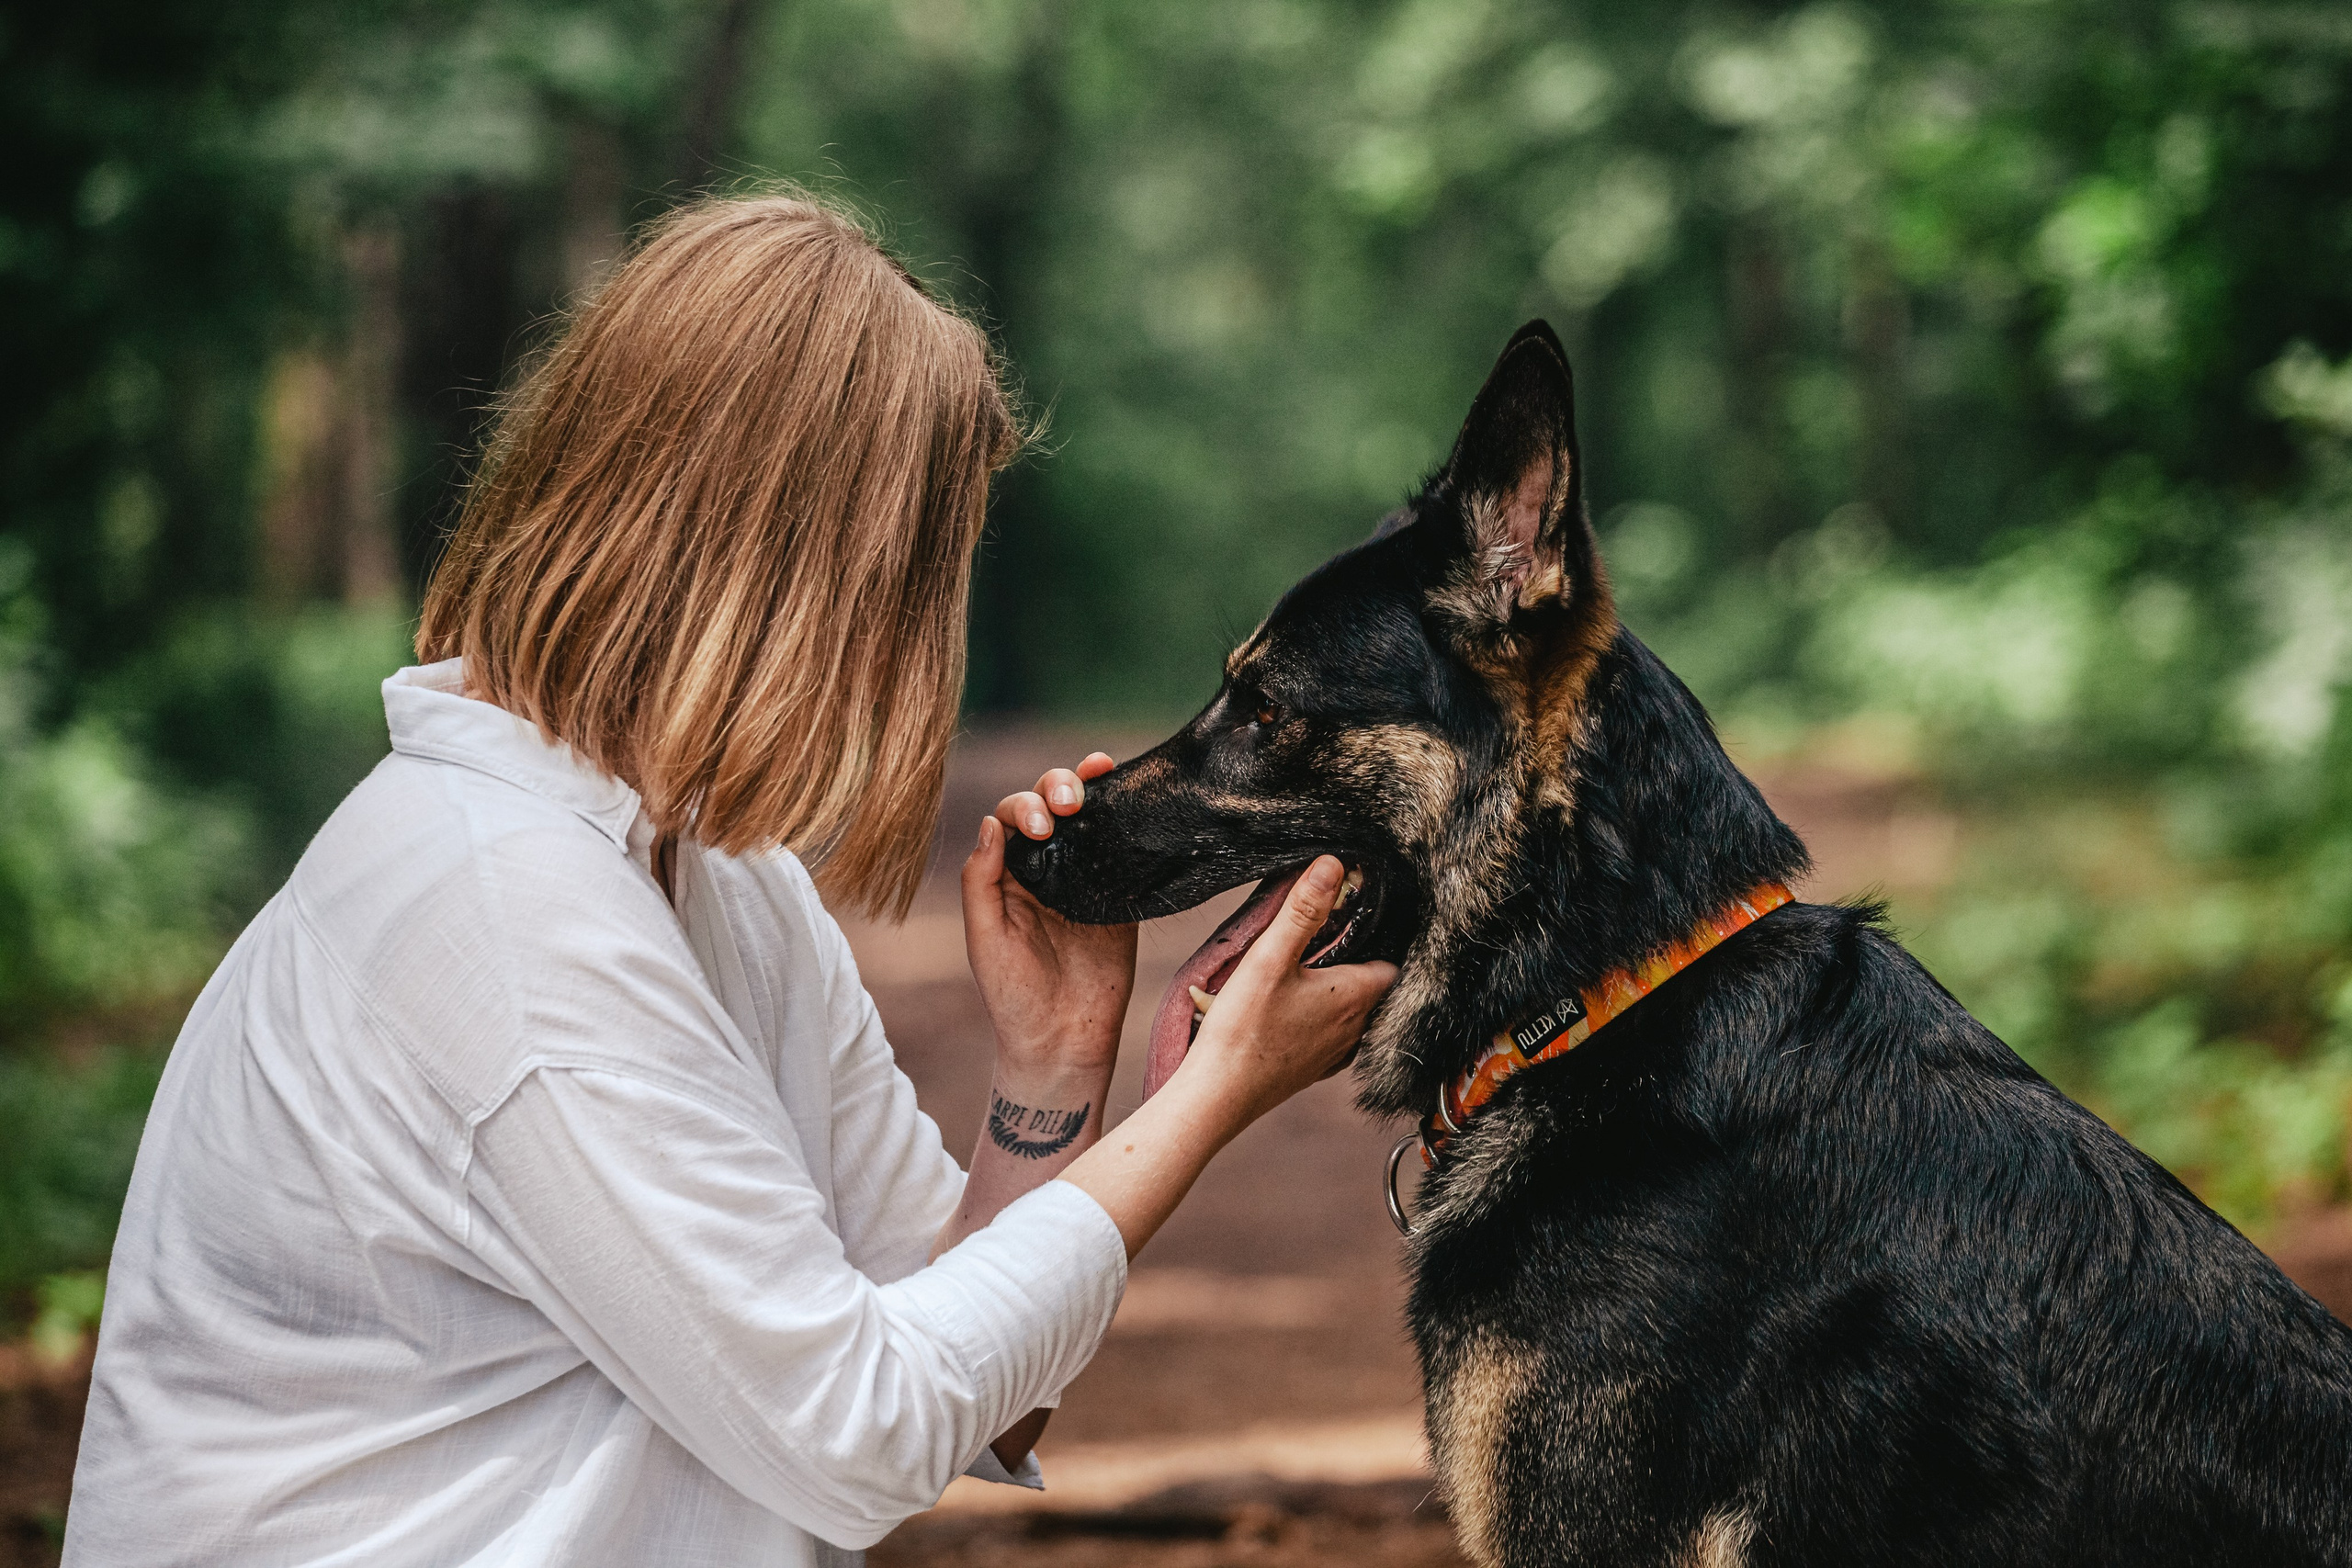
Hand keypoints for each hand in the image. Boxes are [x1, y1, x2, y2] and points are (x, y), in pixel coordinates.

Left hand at [962, 755, 1135, 1072]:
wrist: (1064, 1039)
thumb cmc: (1013, 994)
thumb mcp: (986, 937)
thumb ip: (982, 881)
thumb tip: (992, 822)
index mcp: (1006, 874)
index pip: (1012, 818)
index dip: (1026, 808)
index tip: (1044, 827)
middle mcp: (1044, 868)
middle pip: (1050, 806)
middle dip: (1058, 787)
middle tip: (1071, 802)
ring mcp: (1084, 878)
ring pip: (1088, 818)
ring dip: (1091, 787)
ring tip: (1099, 769)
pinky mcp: (1120, 895)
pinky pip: (1123, 849)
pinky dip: (1126, 819)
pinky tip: (1130, 795)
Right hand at [1174, 855, 1396, 1129]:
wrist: (1218, 1096)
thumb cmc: (1243, 1030)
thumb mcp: (1269, 958)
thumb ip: (1302, 910)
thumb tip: (1332, 865)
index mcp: (1355, 997)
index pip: (1390, 962)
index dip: (1376, 940)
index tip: (1350, 924)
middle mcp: (1355, 1029)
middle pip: (1371, 987)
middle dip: (1352, 963)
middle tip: (1320, 942)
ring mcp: (1335, 1055)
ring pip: (1351, 1014)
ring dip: (1334, 994)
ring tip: (1302, 973)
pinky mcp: (1312, 1072)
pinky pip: (1330, 1039)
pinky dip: (1318, 1022)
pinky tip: (1289, 1013)